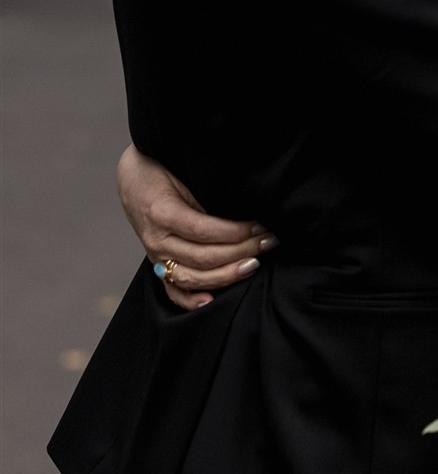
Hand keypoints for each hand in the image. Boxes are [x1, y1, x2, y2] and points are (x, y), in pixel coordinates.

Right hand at [116, 144, 276, 312]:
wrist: (133, 179)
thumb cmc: (162, 172)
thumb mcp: (183, 177)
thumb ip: (205, 200)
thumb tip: (241, 216)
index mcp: (163, 214)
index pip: (205, 231)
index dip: (236, 232)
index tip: (261, 227)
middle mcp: (157, 240)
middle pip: (203, 257)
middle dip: (241, 251)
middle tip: (268, 242)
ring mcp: (155, 257)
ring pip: (192, 277)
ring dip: (226, 275)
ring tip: (253, 264)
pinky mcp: (157, 266)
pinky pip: (172, 290)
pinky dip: (190, 300)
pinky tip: (211, 301)